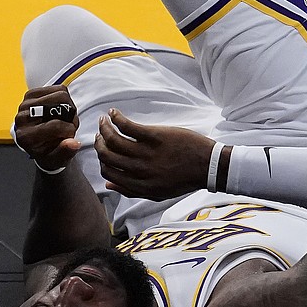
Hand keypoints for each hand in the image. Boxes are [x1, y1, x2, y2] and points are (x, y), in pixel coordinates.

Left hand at [14, 85, 80, 171]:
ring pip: (60, 94)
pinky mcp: (30, 95)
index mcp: (27, 137)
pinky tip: (61, 109)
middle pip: (59, 105)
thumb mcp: (57, 160)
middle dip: (70, 115)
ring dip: (69, 106)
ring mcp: (25, 105)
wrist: (38, 145)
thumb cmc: (48, 153)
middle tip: (70, 124)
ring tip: (66, 118)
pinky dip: (64, 98)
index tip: (71, 135)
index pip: (55, 125)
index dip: (69, 129)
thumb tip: (74, 143)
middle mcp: (22, 119)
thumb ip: (65, 152)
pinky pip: (57, 88)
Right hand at [95, 109, 214, 200]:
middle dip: (99, 143)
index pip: (108, 172)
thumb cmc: (183, 179)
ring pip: (113, 140)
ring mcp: (147, 154)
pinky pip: (127, 126)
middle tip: (100, 133)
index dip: (101, 160)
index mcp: (139, 185)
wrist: (208, 166)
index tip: (103, 150)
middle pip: (107, 155)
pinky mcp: (155, 137)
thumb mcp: (157, 193)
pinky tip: (114, 113)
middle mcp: (140, 171)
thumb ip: (131, 191)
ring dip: (104, 128)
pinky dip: (116, 117)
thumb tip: (108, 185)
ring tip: (104, 120)